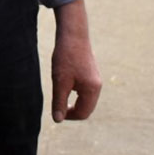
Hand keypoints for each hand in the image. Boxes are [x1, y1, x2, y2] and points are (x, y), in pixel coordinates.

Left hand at [51, 0, 101, 122]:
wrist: (72, 34)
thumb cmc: (65, 57)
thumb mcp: (59, 81)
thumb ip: (59, 101)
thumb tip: (58, 120)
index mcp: (92, 90)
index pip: (83, 113)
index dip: (68, 116)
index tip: (55, 112)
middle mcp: (97, 86)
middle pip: (86, 108)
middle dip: (72, 110)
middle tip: (56, 107)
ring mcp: (96, 79)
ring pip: (86, 99)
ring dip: (73, 102)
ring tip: (59, 95)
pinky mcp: (91, 73)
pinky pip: (85, 90)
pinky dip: (75, 93)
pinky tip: (64, 86)